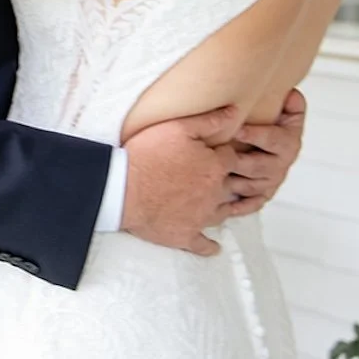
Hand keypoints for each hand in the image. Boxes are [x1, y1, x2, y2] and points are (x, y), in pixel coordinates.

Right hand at [119, 105, 241, 256]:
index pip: (233, 158)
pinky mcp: (185, 235)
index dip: (227, 153)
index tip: (219, 152)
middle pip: (233, 186)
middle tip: (224, 177)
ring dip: (224, 208)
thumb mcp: (178, 127)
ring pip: (223, 213)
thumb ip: (209, 120)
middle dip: (231, 180)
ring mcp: (201, 217)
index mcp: (215, 167)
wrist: (122, 189)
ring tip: (221, 204)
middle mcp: (215, 194)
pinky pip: (203, 245)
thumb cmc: (148, 155)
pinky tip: (214, 247)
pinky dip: (210, 246)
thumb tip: (235, 111)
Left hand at [222, 88, 306, 219]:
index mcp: (288, 143)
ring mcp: (270, 183)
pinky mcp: (261, 197)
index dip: (256, 135)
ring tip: (212, 178)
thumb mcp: (288, 111)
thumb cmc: (275, 124)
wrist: (275, 145)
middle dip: (239, 161)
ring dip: (232, 183)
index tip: (238, 130)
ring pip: (250, 186)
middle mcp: (280, 165)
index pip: (273, 140)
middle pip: (259, 166)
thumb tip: (290, 94)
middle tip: (219, 156)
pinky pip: (249, 205)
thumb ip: (291, 103)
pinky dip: (237, 207)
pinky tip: (221, 206)